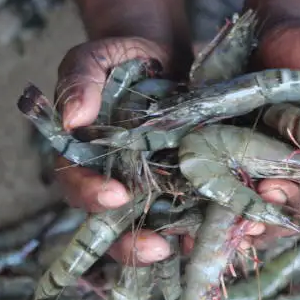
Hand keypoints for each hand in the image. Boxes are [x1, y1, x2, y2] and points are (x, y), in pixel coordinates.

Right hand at [52, 37, 261, 263]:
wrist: (159, 53)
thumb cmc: (119, 57)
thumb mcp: (94, 59)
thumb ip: (79, 81)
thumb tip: (72, 118)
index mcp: (83, 156)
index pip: (76, 184)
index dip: (91, 195)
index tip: (115, 195)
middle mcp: (115, 177)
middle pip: (114, 223)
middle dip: (133, 242)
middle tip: (157, 247)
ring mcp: (151, 182)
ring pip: (156, 224)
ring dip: (176, 240)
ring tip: (199, 246)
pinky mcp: (184, 178)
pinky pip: (191, 206)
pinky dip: (205, 219)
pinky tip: (226, 224)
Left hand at [249, 18, 299, 245]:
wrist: (272, 35)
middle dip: (297, 206)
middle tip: (272, 193)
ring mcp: (283, 168)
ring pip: (281, 209)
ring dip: (265, 220)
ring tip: (244, 221)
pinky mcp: (250, 163)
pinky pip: (246, 196)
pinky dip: (236, 211)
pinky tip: (222, 218)